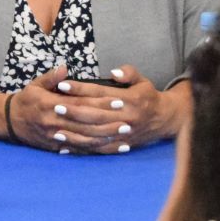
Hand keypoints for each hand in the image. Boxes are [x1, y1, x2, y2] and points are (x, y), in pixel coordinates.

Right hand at [9, 66, 142, 154]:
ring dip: (106, 138)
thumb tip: (64, 68)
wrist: (10, 121)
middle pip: (86, 123)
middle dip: (109, 123)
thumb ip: (51, 77)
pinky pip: (80, 150)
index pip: (81, 104)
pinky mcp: (57, 147)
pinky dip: (97, 150)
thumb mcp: (34, 85)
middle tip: (129, 121)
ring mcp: (56, 136)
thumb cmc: (26, 101)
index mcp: (50, 105)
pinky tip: (111, 148)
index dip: (101, 103)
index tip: (119, 101)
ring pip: (85, 139)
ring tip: (124, 135)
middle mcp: (54, 122)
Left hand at [48, 64, 174, 152]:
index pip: (101, 93)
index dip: (81, 89)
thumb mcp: (143, 80)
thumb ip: (129, 73)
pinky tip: (65, 147)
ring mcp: (124, 133)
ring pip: (96, 133)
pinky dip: (82, 148)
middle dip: (74, 110)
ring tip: (55, 128)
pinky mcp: (121, 144)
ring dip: (75, 132)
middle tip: (54, 106)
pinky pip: (99, 148)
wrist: (165, 119)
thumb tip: (114, 72)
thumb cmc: (148, 96)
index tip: (63, 85)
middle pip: (96, 114)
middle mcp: (127, 117)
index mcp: (131, 99)